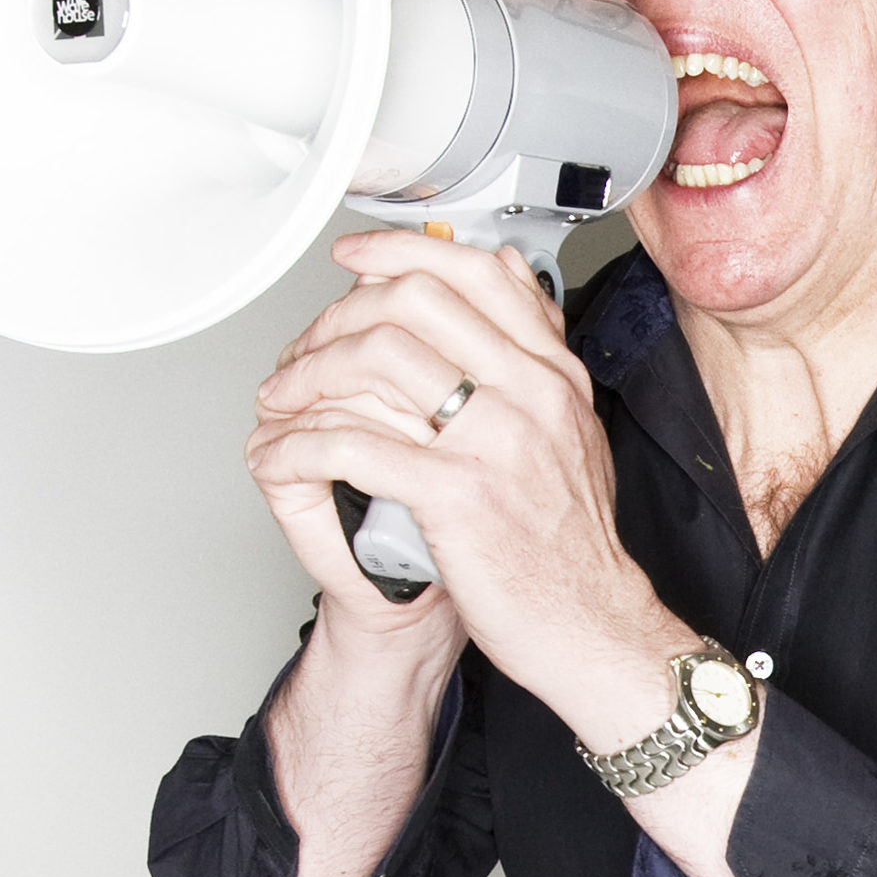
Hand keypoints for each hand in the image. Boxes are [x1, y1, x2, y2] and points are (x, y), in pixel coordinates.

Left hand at [245, 230, 691, 732]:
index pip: (477, 272)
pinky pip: (353, 444)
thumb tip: (507, 273)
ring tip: (284, 400)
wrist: (592, 624)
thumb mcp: (572, 430)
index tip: (356, 259)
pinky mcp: (455, 495)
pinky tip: (283, 455)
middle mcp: (531, 395)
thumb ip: (537, 354)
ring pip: (377, 359)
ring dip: (308, 374)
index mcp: (554, 375)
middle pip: (415, 301)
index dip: (400, 252)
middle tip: (307, 346)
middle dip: (338, 316)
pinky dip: (299, 444)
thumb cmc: (573, 544)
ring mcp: (495, 442)